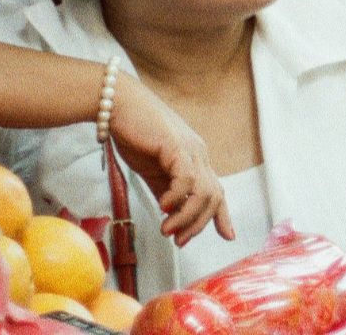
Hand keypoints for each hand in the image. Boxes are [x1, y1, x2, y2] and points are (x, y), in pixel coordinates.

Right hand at [107, 76, 233, 246]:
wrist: (117, 105)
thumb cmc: (134, 134)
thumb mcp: (152, 170)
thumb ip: (164, 190)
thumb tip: (172, 214)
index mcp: (196, 159)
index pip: (216, 190)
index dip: (222, 215)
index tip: (228, 236)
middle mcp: (199, 154)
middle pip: (214, 196)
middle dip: (199, 223)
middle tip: (179, 241)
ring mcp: (190, 149)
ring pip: (204, 191)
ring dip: (187, 217)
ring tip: (168, 230)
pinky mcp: (176, 146)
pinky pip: (187, 178)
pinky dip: (178, 197)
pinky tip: (163, 206)